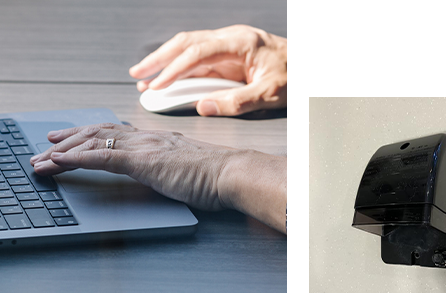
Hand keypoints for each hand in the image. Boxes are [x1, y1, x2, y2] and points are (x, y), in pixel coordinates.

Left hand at [29, 123, 287, 233]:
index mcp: (150, 139)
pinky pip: (100, 157)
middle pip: (94, 134)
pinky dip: (76, 158)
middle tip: (42, 150)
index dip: (84, 136)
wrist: (228, 173)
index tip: (64, 141)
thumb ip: (163, 165)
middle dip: (65, 142)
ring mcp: (140, 146)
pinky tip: (59, 162)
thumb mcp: (179, 167)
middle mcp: (141, 137)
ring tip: (41, 160)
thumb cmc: (210, 175)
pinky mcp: (140, 160)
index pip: (109, 134)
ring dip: (62, 152)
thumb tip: (156, 171)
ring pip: (92, 143)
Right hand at [129, 25, 287, 116]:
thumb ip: (237, 101)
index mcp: (241, 43)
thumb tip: (203, 107)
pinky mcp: (225, 55)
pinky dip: (177, 68)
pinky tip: (164, 80)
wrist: (307, 67)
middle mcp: (230, 39)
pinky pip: (195, 58)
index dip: (175, 69)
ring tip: (143, 78)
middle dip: (158, 59)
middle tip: (138, 74)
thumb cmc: (294, 76)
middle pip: (185, 43)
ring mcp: (226, 45)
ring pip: (186, 48)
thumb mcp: (270, 94)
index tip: (158, 86)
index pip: (198, 53)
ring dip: (163, 62)